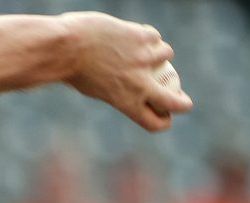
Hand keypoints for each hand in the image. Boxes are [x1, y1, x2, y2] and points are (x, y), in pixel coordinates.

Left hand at [61, 12, 192, 131]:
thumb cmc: (71, 70)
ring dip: (158, 51)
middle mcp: (141, 85)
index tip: (166, 116)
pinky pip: (154, 35)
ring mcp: (145, 60)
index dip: (164, 121)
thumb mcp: (93, 89)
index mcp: (126, 103)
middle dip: (183, 103)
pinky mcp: (144, 38)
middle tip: (184, 102)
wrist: (66, 48)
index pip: (155, 123)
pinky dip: (145, 35)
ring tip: (139, 47)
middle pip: (176, 101)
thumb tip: (126, 85)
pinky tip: (129, 33)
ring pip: (168, 54)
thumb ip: (116, 90)